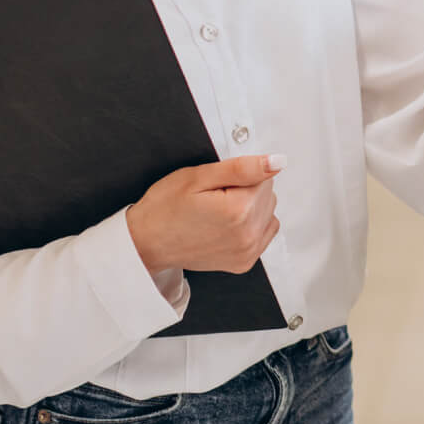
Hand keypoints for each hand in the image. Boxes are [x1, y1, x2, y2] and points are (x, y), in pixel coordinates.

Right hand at [126, 154, 283, 275]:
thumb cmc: (164, 208)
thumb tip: (277, 162)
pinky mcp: (245, 262)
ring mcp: (248, 252)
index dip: (238, 176)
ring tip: (218, 211)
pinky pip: (265, 232)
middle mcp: (248, 235)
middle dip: (246, 190)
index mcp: (239, 210)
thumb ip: (242, 168)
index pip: (265, 176)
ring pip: (269, 212)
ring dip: (250, 207)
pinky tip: (227, 224)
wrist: (146, 242)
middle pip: (268, 195)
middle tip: (214, 198)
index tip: (216, 185)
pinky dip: (251, 225)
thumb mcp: (198, 177)